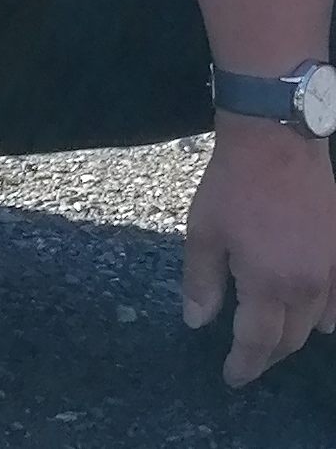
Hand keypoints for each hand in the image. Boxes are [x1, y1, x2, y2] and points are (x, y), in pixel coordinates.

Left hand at [183, 117, 335, 384]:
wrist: (277, 143)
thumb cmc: (234, 185)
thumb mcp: (204, 231)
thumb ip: (201, 281)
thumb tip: (197, 321)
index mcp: (269, 283)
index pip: (258, 342)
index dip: (244, 364)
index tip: (231, 377)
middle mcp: (307, 286)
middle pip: (289, 339)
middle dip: (266, 355)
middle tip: (247, 361)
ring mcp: (331, 272)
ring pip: (316, 324)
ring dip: (293, 337)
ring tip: (271, 341)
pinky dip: (324, 317)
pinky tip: (313, 319)